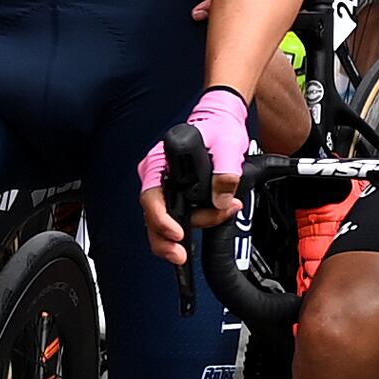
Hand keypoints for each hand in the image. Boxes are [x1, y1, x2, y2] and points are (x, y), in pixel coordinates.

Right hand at [138, 88, 256, 264]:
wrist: (223, 122)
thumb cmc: (218, 128)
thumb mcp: (227, 146)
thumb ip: (226, 173)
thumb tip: (222, 199)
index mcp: (159, 162)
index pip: (151, 197)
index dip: (161, 220)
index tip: (177, 233)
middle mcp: (157, 177)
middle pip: (152, 217)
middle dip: (166, 240)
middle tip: (180, 256)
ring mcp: (166, 188)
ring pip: (166, 222)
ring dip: (190, 228)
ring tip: (219, 216)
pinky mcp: (178, 195)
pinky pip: (180, 217)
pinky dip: (197, 222)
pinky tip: (214, 217)